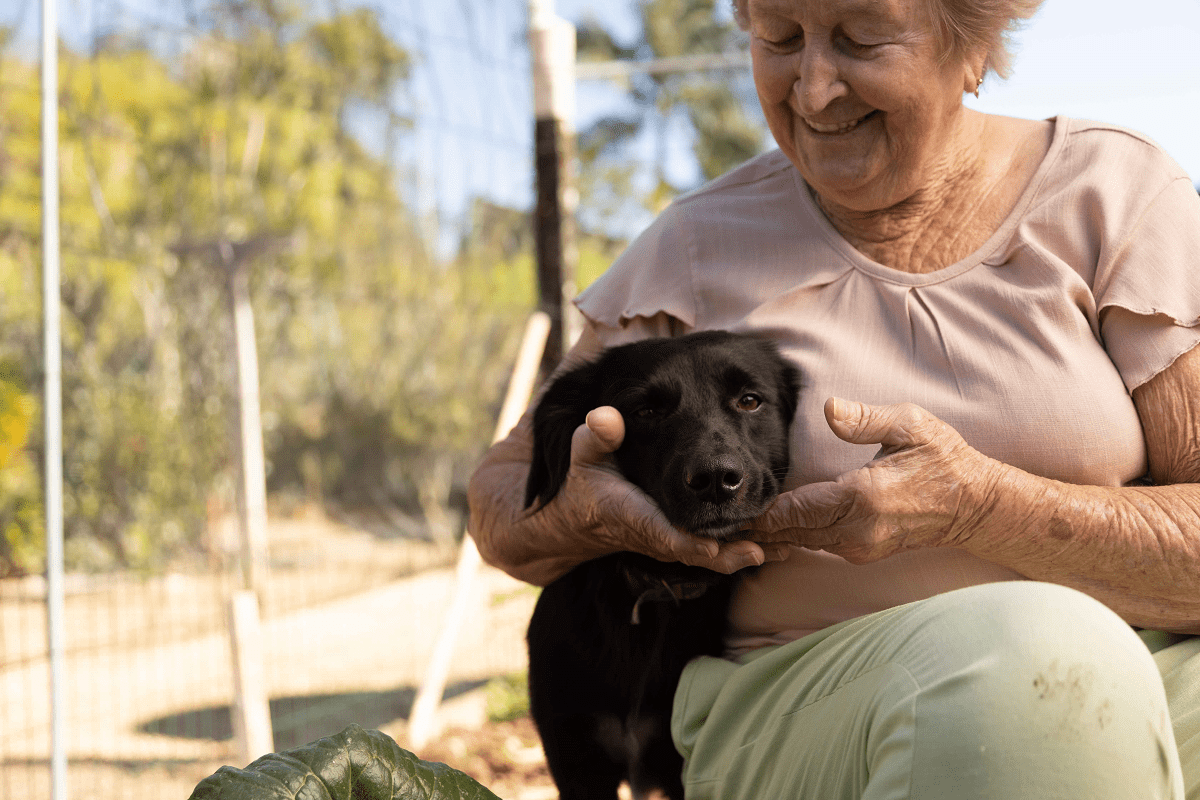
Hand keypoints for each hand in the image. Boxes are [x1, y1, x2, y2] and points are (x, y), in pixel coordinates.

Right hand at [539, 406, 791, 573]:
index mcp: (634, 516)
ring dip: (744, 553)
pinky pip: (716, 552)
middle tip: (763, 550)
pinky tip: (778, 545)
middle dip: (729, 555)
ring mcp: (672, 543)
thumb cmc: (587, 481)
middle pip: (696, 552)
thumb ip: (596, 438)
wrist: (583, 519)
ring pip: (712, 556)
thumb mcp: (585, 455)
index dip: (687, 543)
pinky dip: (743, 550)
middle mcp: (657, 536)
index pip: (662, 533)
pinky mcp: (684, 543)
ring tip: (783, 548)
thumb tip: (605, 419)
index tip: (712, 548)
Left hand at [750, 398, 1001, 563]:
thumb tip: (831, 408)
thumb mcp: (912, 426)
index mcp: (861, 498)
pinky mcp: (862, 553)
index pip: (794, 510)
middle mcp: (855, 531)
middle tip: (713, 520)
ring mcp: (858, 547)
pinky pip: (815, 545)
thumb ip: (866, 418)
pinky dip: (790, 537)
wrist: (975, 506)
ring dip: (768, 535)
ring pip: (799, 542)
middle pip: (788, 532)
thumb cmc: (944, 461)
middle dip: (753, 528)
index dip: (759, 512)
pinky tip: (767, 528)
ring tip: (729, 526)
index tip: (727, 508)